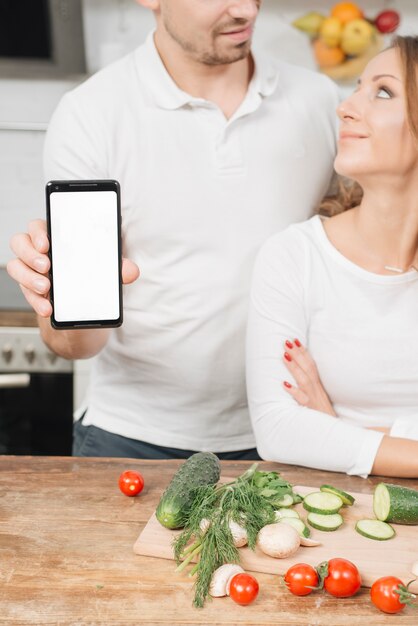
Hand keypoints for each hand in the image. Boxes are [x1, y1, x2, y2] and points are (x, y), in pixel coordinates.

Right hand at [7, 219, 139, 317]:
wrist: (83, 313)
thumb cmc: (91, 279)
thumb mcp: (107, 273)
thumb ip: (118, 270)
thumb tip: (131, 271)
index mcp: (58, 238)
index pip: (40, 225)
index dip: (39, 231)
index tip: (47, 243)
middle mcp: (40, 251)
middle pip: (21, 241)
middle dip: (31, 253)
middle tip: (46, 266)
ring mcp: (32, 270)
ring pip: (16, 266)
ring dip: (28, 277)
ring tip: (46, 288)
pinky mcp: (30, 290)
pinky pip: (24, 292)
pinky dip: (35, 300)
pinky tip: (47, 307)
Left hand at [282, 339, 335, 415]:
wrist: (335, 433)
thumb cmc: (323, 417)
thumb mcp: (319, 399)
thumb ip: (310, 388)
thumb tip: (298, 376)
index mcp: (318, 387)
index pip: (312, 365)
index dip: (304, 352)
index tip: (295, 340)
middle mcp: (317, 391)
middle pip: (308, 369)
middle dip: (298, 354)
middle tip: (287, 341)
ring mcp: (314, 399)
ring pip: (304, 381)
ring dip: (294, 368)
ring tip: (284, 356)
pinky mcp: (311, 410)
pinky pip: (303, 400)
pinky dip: (295, 392)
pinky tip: (285, 385)